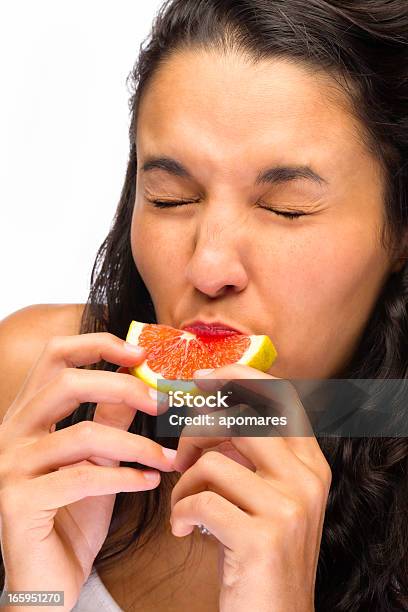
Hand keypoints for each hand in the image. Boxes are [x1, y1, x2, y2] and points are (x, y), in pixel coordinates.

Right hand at [0, 333, 175, 610]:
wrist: (45, 582)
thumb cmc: (71, 517)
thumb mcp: (97, 461)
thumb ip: (111, 420)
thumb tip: (141, 383)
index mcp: (28, 415)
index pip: (54, 357)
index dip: (97, 344)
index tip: (140, 351)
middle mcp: (11, 433)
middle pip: (65, 383)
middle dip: (122, 386)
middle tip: (161, 401)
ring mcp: (9, 467)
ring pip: (81, 433)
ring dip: (136, 444)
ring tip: (167, 457)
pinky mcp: (16, 502)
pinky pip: (81, 478)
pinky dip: (124, 477)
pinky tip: (150, 482)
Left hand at [170, 364, 331, 611]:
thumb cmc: (258, 551)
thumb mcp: (267, 495)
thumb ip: (251, 453)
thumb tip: (210, 409)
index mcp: (309, 462)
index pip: (280, 397)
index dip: (240, 376)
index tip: (203, 376)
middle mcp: (307, 478)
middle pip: (241, 418)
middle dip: (198, 430)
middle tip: (180, 455)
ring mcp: (288, 507)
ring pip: (214, 461)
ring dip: (184, 483)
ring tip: (183, 505)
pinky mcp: (262, 537)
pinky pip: (200, 500)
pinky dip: (181, 511)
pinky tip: (185, 529)